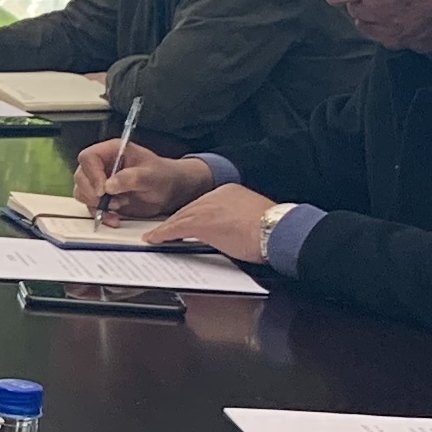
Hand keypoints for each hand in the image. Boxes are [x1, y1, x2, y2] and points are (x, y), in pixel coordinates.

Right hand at [71, 140, 215, 220]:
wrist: (170, 191)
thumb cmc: (163, 176)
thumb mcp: (151, 175)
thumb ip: (131, 177)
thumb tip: (110, 185)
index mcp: (112, 151)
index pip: (88, 158)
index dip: (92, 174)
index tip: (103, 190)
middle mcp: (102, 165)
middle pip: (81, 177)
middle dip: (93, 193)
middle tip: (112, 201)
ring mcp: (100, 181)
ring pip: (82, 192)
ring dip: (96, 205)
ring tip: (118, 206)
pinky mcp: (102, 197)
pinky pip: (90, 207)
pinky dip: (100, 215)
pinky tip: (115, 218)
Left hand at [144, 184, 281, 263]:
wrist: (277, 230)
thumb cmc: (271, 229)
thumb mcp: (251, 218)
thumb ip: (235, 220)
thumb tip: (228, 232)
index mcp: (229, 192)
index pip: (202, 204)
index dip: (190, 215)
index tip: (183, 223)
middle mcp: (216, 195)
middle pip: (188, 209)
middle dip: (175, 221)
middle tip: (161, 231)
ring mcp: (208, 207)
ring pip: (180, 217)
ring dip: (165, 228)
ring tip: (154, 236)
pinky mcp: (202, 222)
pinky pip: (176, 228)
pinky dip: (163, 234)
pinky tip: (154, 239)